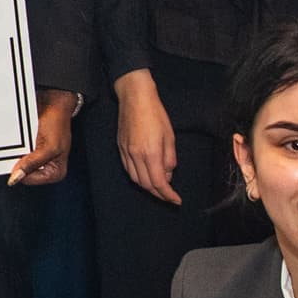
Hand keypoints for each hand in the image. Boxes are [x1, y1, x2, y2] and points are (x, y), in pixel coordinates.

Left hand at [11, 93, 75, 185]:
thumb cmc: (57, 123)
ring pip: (16, 162)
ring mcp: (34, 159)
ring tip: (21, 140)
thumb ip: (33, 164)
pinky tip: (16, 137)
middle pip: (22, 172)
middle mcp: (44, 168)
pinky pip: (14, 152)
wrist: (52, 103)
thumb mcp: (49, 147)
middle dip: (18, 160)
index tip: (24, 153)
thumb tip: (15, 178)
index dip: (23, 168)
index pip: (29, 180)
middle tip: (23, 146)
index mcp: (55, 173)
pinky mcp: (27, 149)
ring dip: (13, 153)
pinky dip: (11, 146)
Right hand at [114, 71, 180, 203]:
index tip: (176, 200)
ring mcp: (126, 152)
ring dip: (148, 187)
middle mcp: (136, 156)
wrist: (135, 98)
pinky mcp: (121, 148)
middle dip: (159, 194)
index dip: (168, 195)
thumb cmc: (156, 113)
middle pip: (146, 185)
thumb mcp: (170, 136)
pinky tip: (146, 175)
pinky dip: (138, 177)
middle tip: (169, 196)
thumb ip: (169, 158)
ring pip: (136, 179)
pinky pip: (129, 169)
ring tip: (159, 187)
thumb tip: (168, 174)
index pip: (159, 182)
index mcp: (151, 153)